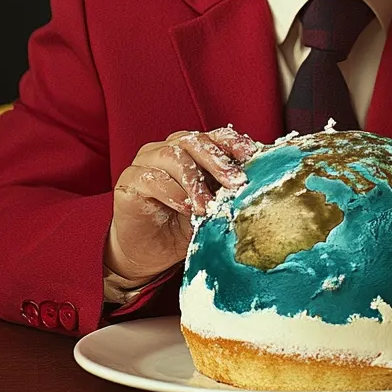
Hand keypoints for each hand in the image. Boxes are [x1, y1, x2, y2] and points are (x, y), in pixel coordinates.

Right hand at [105, 126, 260, 286]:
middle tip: (236, 182)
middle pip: (195, 141)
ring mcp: (148, 161)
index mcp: (195, 151)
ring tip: (206, 205)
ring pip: (173, 156)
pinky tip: (185, 207)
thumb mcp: (213, 209)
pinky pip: (151, 178)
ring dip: (194, 180)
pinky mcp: (129, 180)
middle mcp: (171, 149)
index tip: (253, 156)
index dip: (235, 143)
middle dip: (218, 161)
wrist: (148, 254)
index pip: (216, 137)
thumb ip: (229, 194)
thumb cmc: (182, 226)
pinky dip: (172, 192)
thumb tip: (262, 189)